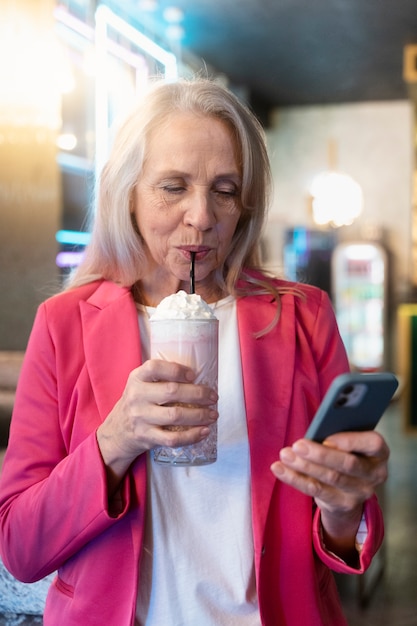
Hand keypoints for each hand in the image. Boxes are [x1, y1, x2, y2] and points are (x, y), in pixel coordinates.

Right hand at [97, 359, 217, 486]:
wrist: (116, 431)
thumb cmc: (137, 402)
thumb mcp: (140, 384)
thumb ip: (160, 377)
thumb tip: (198, 375)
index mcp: (137, 378)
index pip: (155, 368)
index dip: (177, 370)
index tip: (193, 375)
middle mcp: (137, 396)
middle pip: (172, 392)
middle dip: (198, 394)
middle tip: (213, 396)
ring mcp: (141, 418)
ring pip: (175, 415)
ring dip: (199, 415)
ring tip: (213, 414)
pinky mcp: (146, 437)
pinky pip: (173, 438)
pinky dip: (192, 436)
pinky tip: (204, 431)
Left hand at [270, 431, 388, 560]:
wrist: (348, 490)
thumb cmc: (345, 453)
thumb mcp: (349, 443)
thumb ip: (338, 436)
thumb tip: (315, 432)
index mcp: (379, 452)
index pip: (373, 444)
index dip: (350, 441)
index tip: (326, 438)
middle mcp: (375, 474)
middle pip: (348, 464)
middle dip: (320, 455)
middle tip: (297, 445)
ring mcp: (361, 492)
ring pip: (330, 478)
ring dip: (304, 466)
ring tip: (285, 455)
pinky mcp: (343, 505)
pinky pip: (316, 491)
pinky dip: (295, 478)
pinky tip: (279, 468)